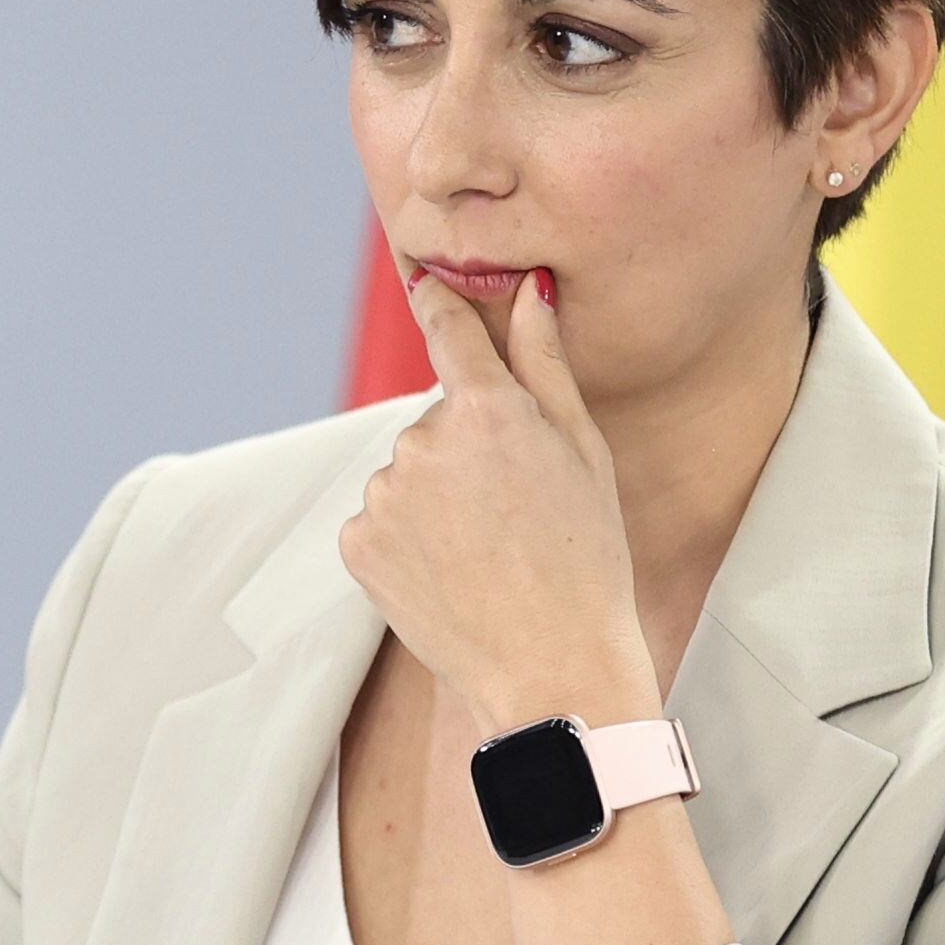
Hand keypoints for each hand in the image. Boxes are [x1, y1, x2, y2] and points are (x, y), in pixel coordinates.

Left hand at [338, 270, 657, 733]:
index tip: (421, 278)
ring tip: (486, 550)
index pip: (447, 330)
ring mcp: (384, 495)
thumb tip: (529, 291)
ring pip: (406, 475)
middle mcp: (423, 442)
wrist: (551, 666)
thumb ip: (545, 364)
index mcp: (487, 410)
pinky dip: (406, 541)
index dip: (435, 301)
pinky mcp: (357, 543)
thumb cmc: (587, 558)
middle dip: (465, 451)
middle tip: (514, 510)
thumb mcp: (582, 452)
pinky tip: (451, 572)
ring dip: (435, 499)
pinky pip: (380, 522)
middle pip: (435, 422)